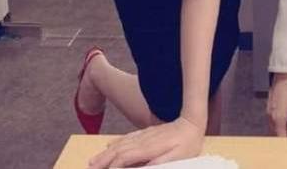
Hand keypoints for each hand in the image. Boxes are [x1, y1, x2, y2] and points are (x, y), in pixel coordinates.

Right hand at [88, 116, 204, 167]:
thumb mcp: (176, 158)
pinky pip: (127, 138)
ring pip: (120, 144)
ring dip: (106, 153)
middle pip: (118, 151)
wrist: (192, 122)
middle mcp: (143, 141)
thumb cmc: (187, 144)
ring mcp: (144, 135)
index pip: (124, 158)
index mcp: (148, 148)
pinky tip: (110, 146)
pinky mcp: (147, 132)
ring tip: (93, 161)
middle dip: (103, 161)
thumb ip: (157, 164)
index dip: (112, 168)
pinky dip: (116, 143)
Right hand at [267, 72, 286, 136]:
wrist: (286, 71)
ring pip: (275, 124)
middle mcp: (271, 115)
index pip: (281, 137)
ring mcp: (269, 108)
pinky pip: (274, 117)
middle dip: (285, 136)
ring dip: (283, 128)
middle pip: (276, 132)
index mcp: (278, 118)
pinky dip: (280, 120)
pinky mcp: (270, 102)